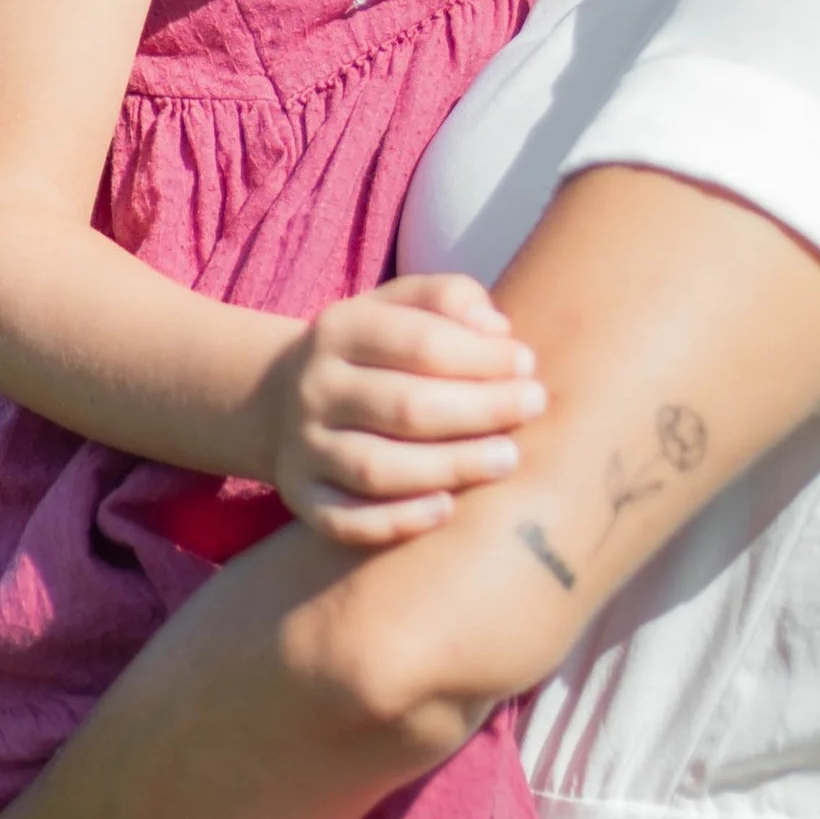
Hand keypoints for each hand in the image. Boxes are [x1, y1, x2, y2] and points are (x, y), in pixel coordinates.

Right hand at [261, 276, 548, 546]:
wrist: (285, 398)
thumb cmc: (376, 350)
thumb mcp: (401, 305)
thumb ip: (450, 298)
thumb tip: (498, 330)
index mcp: (340, 329)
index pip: (419, 343)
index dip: (481, 356)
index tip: (528, 364)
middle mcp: (315, 388)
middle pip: (404, 406)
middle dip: (480, 410)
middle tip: (534, 408)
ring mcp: (304, 447)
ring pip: (377, 468)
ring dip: (449, 467)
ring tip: (507, 458)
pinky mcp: (303, 497)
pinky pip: (346, 520)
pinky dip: (396, 521)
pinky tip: (447, 511)